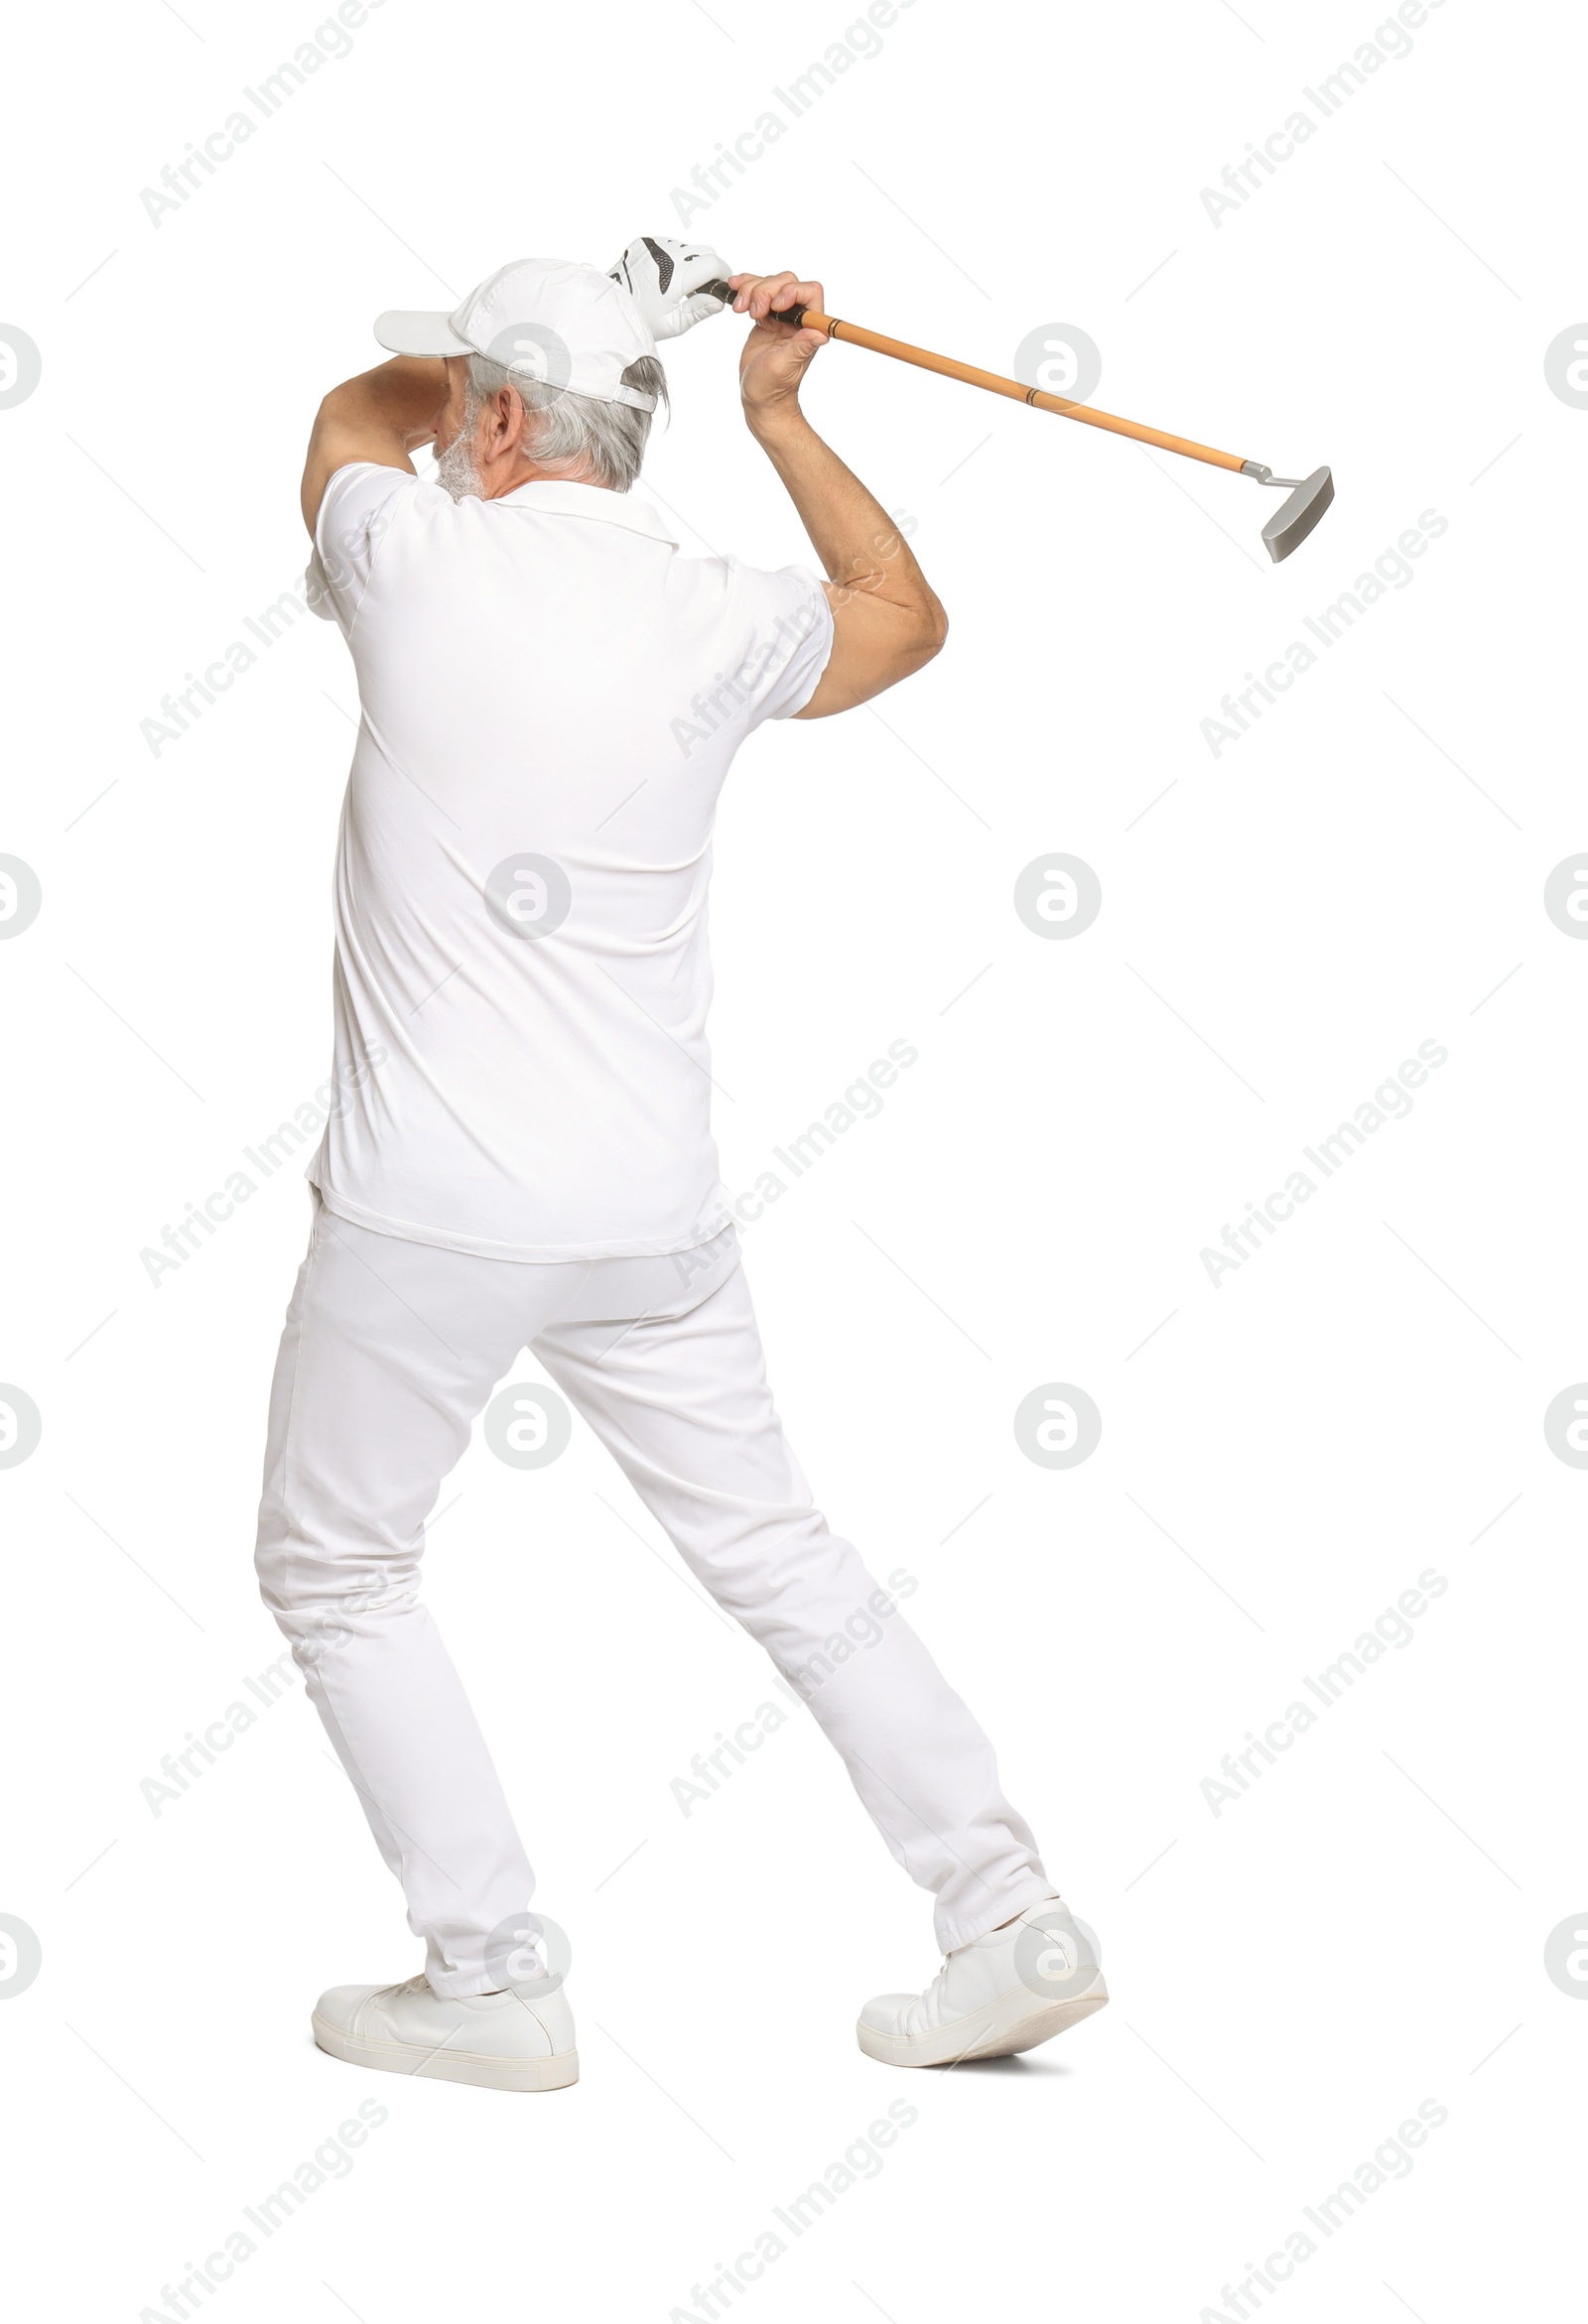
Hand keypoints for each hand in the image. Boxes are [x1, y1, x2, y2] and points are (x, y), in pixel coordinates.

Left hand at [607, 236, 732, 339]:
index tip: (721, 285)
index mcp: (675, 276)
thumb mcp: (674, 323)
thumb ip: (701, 310)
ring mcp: (654, 245)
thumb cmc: (640, 319)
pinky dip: (674, 257)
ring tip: (678, 284)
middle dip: (709, 267)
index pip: (714, 263)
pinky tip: (664, 275)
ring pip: (688, 246)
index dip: (723, 274)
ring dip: (691, 262)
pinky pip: (671, 244)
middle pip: (705, 250)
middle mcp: (666, 254)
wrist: (608, 306)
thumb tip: (720, 300)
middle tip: (701, 288)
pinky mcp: (645, 241)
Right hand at [728, 272, 825, 428]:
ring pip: (769, 283)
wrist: (758, 396)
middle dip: (765, 290)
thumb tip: (820, 334)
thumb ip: (800, 348)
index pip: (810, 292)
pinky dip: (743, 287)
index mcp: (809, 328)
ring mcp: (780, 316)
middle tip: (754, 312)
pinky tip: (734, 292)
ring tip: (740, 309)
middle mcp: (797, 319)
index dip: (791, 291)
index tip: (775, 306)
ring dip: (751, 289)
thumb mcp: (784, 367)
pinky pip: (755, 291)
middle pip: (786, 282)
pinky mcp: (764, 317)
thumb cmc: (772, 387)